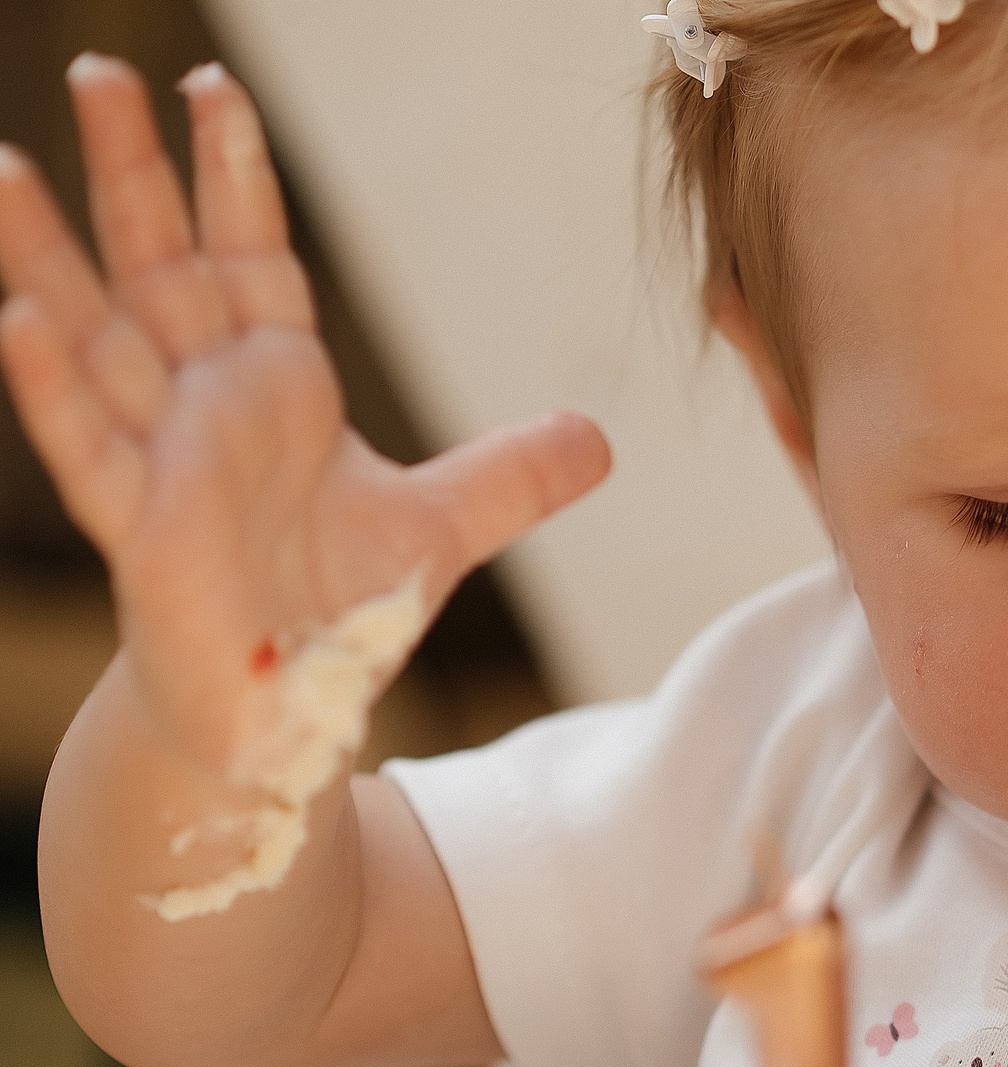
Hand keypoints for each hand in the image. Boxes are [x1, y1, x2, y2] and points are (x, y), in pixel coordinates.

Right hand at [0, 56, 607, 782]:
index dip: (235, 178)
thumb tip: (600, 438)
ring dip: (51, 259)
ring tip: (7, 169)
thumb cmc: (340, 611)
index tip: (214, 88)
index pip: (251, 257)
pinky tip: (18, 318)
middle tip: (99, 71)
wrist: (289, 707)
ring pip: (97, 340)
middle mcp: (207, 408)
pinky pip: (88, 450)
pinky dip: (52, 389)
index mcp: (277, 388)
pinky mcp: (140, 532)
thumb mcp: (446, 528)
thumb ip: (514, 474)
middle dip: (135, 176)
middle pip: (163, 268)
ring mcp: (163, 463)